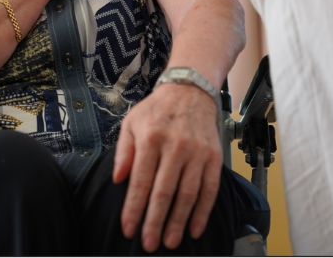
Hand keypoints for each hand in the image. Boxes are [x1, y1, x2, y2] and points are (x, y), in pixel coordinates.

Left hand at [113, 82, 221, 251]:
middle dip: (155, 221)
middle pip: (164, 192)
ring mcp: (197, 152)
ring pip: (188, 194)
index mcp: (151, 138)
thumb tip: (118, 179)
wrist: (190, 90)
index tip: (128, 227)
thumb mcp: (131, 122)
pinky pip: (209, 189)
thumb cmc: (157, 109)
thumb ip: (123, 151)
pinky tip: (195, 228)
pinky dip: (202, 211)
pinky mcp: (214, 157)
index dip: (134, 207)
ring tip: (169, 241)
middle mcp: (175, 146)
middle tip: (149, 243)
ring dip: (178, 221)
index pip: (141, 181)